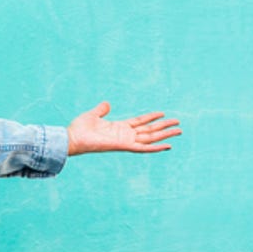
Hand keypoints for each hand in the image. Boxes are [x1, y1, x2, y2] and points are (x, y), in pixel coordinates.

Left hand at [66, 102, 181, 155]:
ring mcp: (126, 141)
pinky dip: (156, 147)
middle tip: (178, 123)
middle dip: (164, 126)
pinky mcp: (124, 146)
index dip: (151, 117)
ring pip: (150, 138)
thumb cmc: (80, 128)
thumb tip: (107, 103)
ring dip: (165, 135)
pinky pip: (143, 147)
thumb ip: (101, 110)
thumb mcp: (93, 115)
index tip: (163, 113)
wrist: (73, 138)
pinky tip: (168, 146)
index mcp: (119, 127)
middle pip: (149, 130)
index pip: (140, 121)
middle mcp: (125, 135)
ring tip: (179, 131)